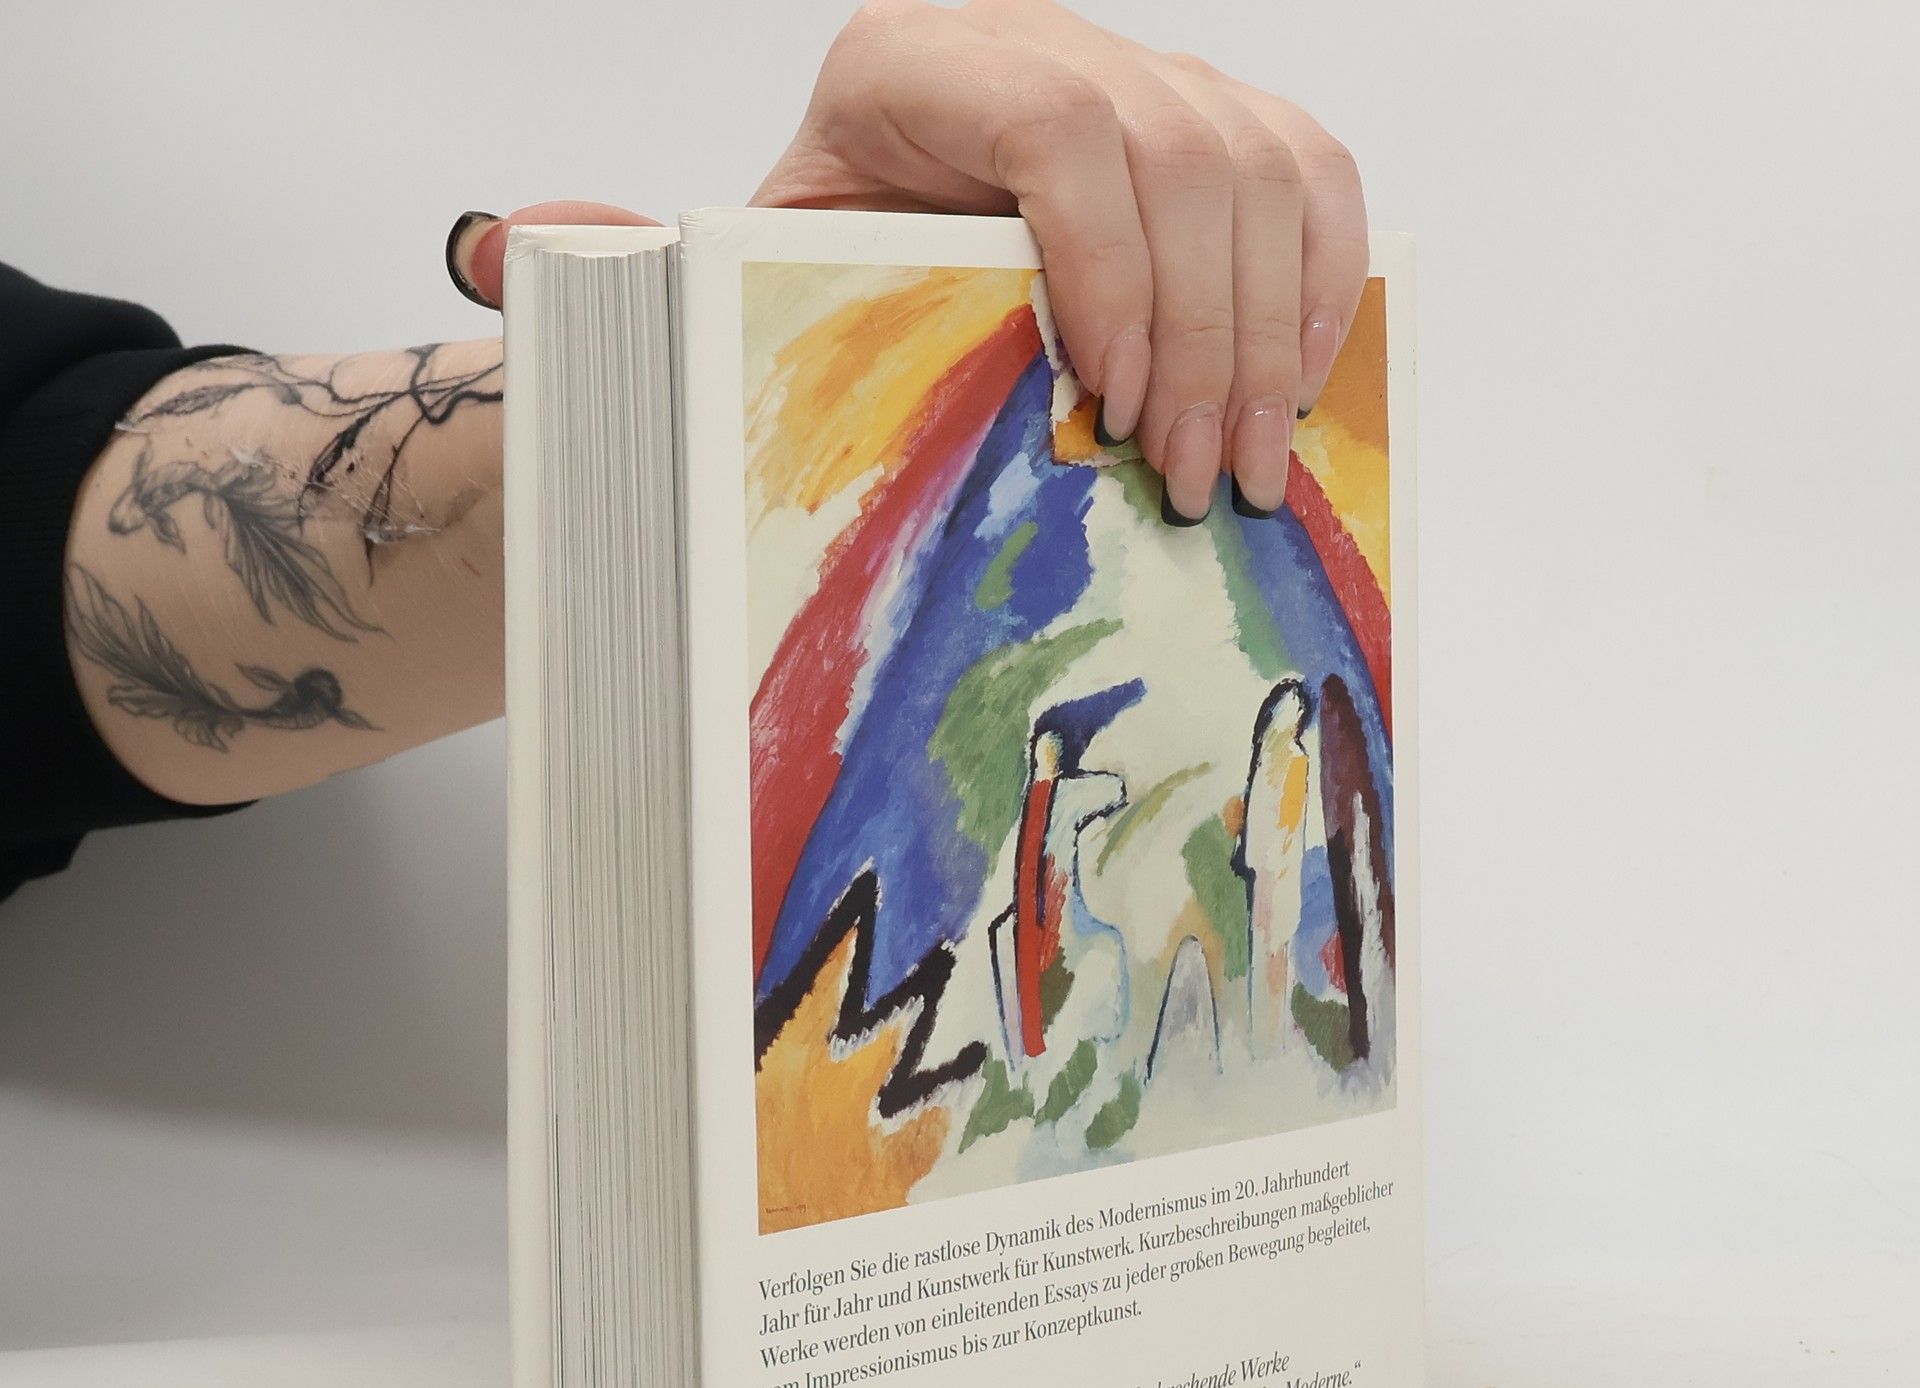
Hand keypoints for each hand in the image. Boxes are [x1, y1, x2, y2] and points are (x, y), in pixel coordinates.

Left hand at [449, 1, 1367, 521]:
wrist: (871, 251)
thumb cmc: (813, 277)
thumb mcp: (733, 272)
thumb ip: (641, 258)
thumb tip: (509, 245)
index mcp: (911, 70)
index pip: (1054, 124)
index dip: (1107, 260)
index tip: (1113, 397)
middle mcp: (1042, 48)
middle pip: (1183, 151)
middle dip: (1202, 335)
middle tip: (1191, 479)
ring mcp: (1145, 81)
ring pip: (1263, 165)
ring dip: (1270, 331)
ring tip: (1241, 465)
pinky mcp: (1216, 130)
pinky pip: (1312, 177)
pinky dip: (1323, 283)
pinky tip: (1296, 385)